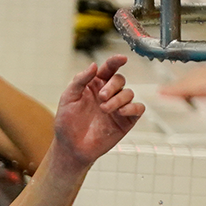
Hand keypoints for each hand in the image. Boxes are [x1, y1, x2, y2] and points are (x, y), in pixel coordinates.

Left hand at [52, 55, 143, 170]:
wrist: (71, 147)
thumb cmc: (67, 122)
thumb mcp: (68, 97)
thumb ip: (80, 80)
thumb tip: (94, 65)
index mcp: (95, 85)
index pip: (109, 69)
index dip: (116, 61)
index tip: (122, 59)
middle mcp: (108, 94)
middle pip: (120, 80)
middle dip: (113, 86)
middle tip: (102, 98)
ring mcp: (118, 107)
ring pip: (129, 93)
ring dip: (118, 99)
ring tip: (104, 109)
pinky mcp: (126, 120)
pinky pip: (138, 108)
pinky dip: (132, 108)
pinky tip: (121, 112)